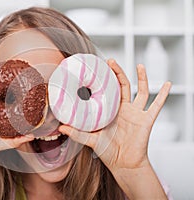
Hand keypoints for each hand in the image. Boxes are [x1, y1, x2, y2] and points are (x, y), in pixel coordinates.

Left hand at [59, 59, 170, 173]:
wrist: (123, 164)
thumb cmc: (107, 152)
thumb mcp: (91, 140)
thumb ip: (77, 133)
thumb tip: (61, 128)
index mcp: (111, 111)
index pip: (108, 91)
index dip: (104, 80)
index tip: (97, 68)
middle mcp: (124, 109)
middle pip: (123, 86)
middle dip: (118, 73)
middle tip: (110, 61)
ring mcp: (136, 113)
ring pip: (141, 91)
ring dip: (142, 78)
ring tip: (140, 65)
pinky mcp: (146, 120)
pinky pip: (157, 105)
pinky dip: (163, 95)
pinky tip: (168, 84)